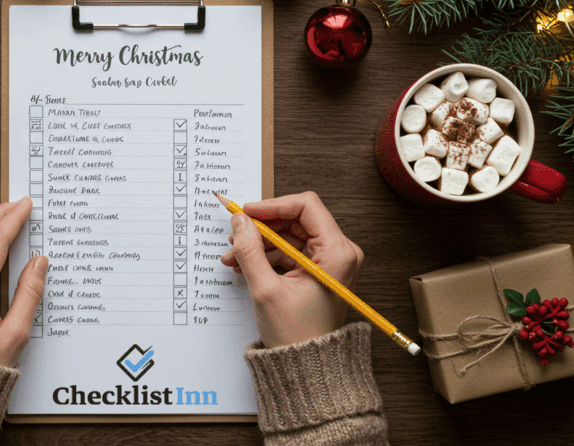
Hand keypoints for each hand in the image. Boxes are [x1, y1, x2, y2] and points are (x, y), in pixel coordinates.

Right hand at [220, 192, 363, 347]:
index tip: (246, 212)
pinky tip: (245, 265)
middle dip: (261, 228)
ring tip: (234, 257)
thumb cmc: (298, 335)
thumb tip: (240, 221)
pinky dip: (266, 256)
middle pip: (295, 221)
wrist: (308, 367)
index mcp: (337, 253)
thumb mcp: (266, 289)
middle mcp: (339, 253)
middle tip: (235, 236)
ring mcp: (329, 262)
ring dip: (259, 243)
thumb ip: (249, 250)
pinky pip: (289, 252)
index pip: (306, 206)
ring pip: (289, 236)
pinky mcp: (318, 271)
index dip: (272, 206)